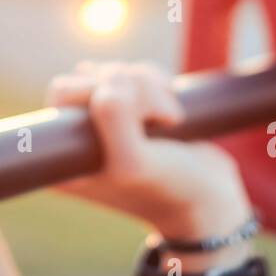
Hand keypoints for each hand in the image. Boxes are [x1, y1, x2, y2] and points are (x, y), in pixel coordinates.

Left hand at [45, 60, 252, 246]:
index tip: (131, 130)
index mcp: (64, 156)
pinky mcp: (133, 110)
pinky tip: (174, 112)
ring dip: (151, 89)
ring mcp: (106, 122)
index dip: (101, 93)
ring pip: (119, 72)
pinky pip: (139, 74)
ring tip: (170, 122)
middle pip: (92, 76)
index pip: (65, 91)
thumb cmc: (170, 189)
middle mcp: (79, 138)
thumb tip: (110, 83)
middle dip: (132, 88)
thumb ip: (115, 120)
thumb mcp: (135, 164)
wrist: (211, 203)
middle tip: (157, 122)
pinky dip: (161, 84)